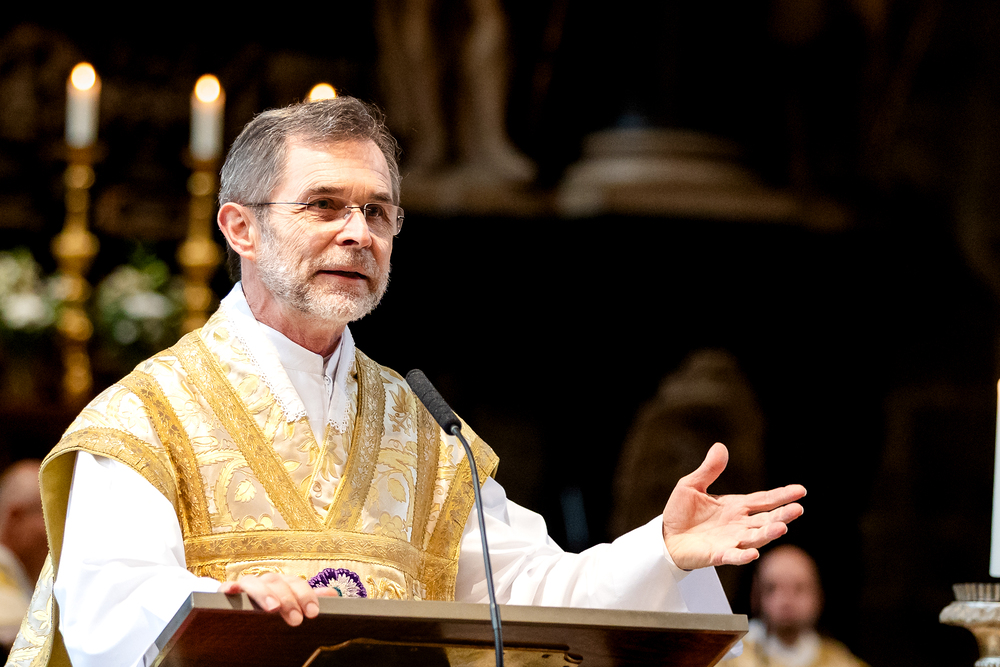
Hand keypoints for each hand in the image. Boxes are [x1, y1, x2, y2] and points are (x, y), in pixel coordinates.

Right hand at [219, 573, 322, 625]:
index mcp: (284, 583)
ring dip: (265, 593)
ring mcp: (248, 585)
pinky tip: (232, 591)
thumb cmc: (272, 607)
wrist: (241, 608)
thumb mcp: (292, 603)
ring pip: (256, 583)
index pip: (297, 584)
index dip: (306, 596)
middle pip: (279, 583)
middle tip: (296, 619)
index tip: (313, 613)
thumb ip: (309, 599)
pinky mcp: (228, 592)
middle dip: (289, 600)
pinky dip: (229, 587)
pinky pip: (227, 586)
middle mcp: (267, 581)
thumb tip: (333, 594)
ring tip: (273, 608)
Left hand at [662, 442, 805, 569]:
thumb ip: (709, 469)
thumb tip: (720, 446)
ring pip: (755, 538)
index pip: (764, 500)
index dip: (782, 496)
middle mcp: (739, 525)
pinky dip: (743, 556)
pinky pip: (733, 556)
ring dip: (768, 534)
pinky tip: (753, 553)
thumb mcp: (691, 485)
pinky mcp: (717, 555)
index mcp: (736, 507)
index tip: (801, 491)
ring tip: (782, 527)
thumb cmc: (681, 512)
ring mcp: (730, 541)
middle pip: (766, 520)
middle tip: (798, 509)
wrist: (664, 536)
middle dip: (783, 515)